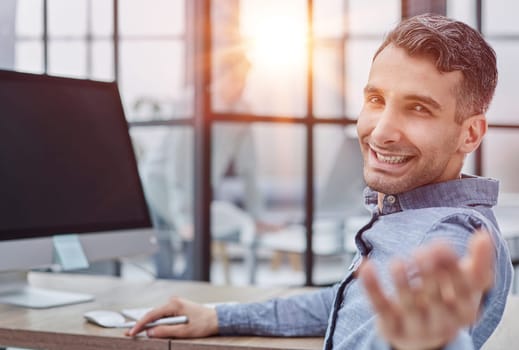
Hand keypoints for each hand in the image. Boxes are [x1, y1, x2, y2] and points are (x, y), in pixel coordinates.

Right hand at [125, 297, 218, 337]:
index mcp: (174, 304)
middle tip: (129, 334)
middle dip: (141, 325)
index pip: (152, 315)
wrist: (217, 319)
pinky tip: (150, 329)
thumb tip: (150, 333)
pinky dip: (157, 323)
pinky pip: (163, 316)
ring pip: (157, 316)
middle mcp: (173, 301)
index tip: (131, 333)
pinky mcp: (177, 308)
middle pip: (152, 314)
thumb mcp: (184, 331)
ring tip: (136, 332)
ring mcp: (175, 304)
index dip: (140, 325)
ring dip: (149, 324)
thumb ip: (166, 331)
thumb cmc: (204, 324)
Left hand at [359, 230, 493, 349]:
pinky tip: (365, 267)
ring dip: (403, 282)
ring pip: (408, 304)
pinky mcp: (390, 325)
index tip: (441, 245)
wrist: (422, 336)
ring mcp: (414, 326)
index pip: (463, 291)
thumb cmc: (447, 300)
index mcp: (465, 310)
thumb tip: (483, 235)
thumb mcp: (466, 285)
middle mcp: (441, 321)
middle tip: (421, 252)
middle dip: (429, 273)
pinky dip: (372, 287)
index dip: (452, 267)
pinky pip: (380, 306)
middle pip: (436, 297)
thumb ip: (478, 262)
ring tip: (398, 263)